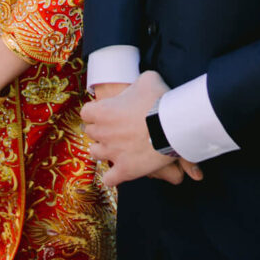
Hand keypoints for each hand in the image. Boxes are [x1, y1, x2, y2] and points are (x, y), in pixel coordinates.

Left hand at [82, 70, 201, 186]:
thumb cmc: (159, 99)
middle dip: (101, 129)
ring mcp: (112, 153)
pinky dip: (112, 176)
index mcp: (102, 111)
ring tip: (116, 147)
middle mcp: (102, 133)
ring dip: (104, 150)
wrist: (173, 124)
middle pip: (91, 132)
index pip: (86, 113)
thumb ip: (136, 84)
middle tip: (116, 127)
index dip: (96, 112)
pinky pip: (109, 179)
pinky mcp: (125, 170)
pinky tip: (119, 170)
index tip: (107, 112)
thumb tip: (139, 88)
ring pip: (96, 153)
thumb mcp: (147, 80)